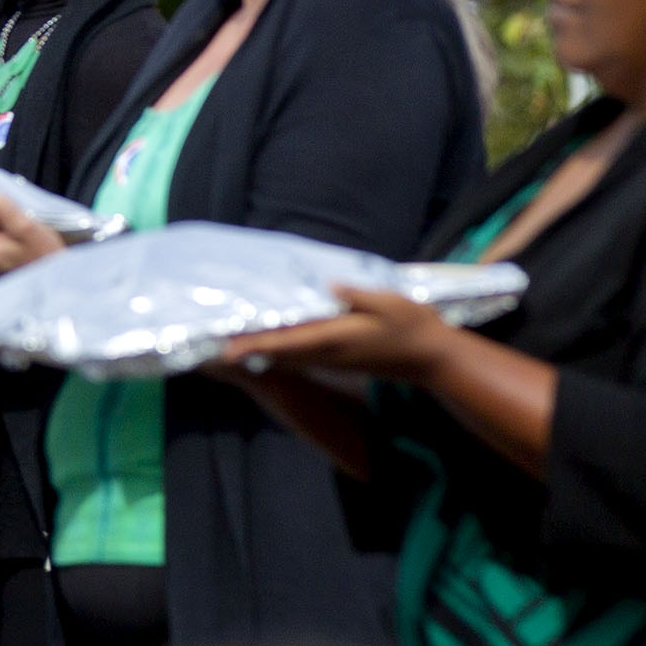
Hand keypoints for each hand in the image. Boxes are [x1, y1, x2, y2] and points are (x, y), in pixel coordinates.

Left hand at [230, 286, 457, 381]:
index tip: (228, 348)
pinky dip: (280, 348)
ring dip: (261, 349)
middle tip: (214, 342)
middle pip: (279, 352)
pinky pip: (300, 355)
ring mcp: (332, 359)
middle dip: (248, 348)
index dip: (257, 345)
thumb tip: (329, 285)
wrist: (431, 359)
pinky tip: (270, 337)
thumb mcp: (391, 304)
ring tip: (232, 338)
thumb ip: (358, 296)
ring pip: (287, 355)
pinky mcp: (337, 359)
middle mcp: (327, 353)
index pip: (288, 342)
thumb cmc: (413, 327)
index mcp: (336, 339)